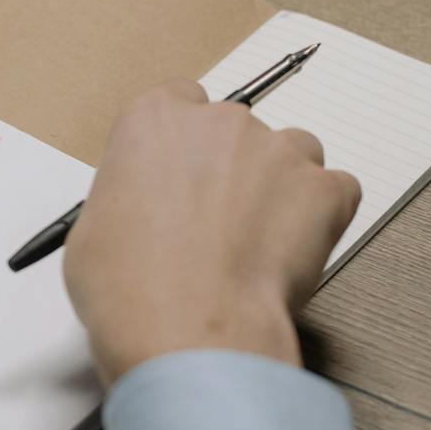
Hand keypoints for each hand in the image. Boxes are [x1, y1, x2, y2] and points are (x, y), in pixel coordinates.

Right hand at [62, 80, 360, 382]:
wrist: (184, 328)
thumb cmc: (129, 287)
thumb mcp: (93, 229)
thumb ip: (127, 198)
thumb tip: (140, 216)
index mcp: (154, 119)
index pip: (180, 102)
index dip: (185, 144)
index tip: (185, 173)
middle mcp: (218, 123)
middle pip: (237, 130)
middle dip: (233, 169)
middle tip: (218, 224)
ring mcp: (277, 151)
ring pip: (293, 152)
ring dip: (281, 186)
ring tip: (259, 242)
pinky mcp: (323, 189)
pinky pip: (337, 190)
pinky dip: (324, 216)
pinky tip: (294, 252)